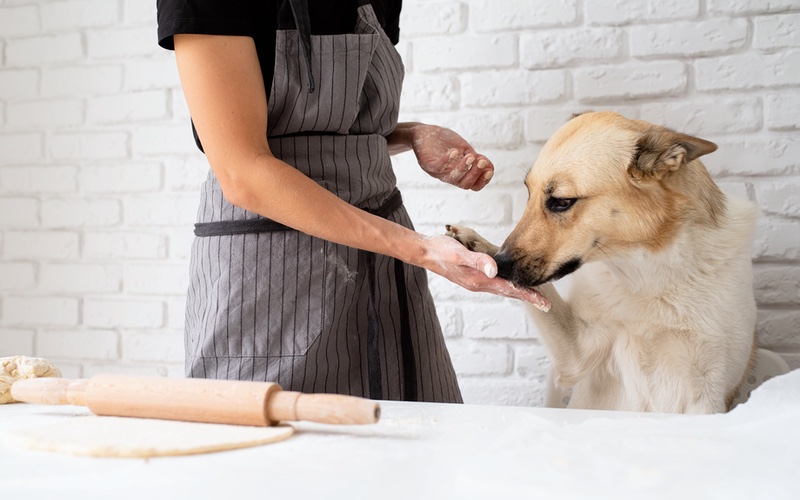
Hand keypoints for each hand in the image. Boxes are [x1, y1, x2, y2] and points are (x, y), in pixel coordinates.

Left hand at [410, 124, 494, 190]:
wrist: (423, 132)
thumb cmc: (445, 141)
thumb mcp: (465, 149)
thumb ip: (476, 158)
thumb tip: (490, 167)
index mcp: (459, 174)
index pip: (473, 185)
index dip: (483, 181)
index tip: (490, 170)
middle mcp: (449, 176)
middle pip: (465, 185)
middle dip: (475, 174)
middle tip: (482, 162)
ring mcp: (437, 172)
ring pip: (453, 179)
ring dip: (464, 168)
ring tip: (471, 156)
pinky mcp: (427, 164)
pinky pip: (437, 167)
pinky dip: (447, 161)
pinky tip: (454, 152)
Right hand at [420, 235, 550, 310]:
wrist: (425, 253)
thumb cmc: (441, 250)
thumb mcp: (459, 253)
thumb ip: (476, 261)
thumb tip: (493, 270)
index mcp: (479, 280)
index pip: (509, 289)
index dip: (527, 295)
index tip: (543, 303)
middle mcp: (479, 284)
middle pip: (508, 293)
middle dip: (527, 297)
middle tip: (545, 304)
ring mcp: (476, 282)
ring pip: (502, 290)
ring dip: (518, 292)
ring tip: (533, 295)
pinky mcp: (473, 277)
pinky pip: (495, 285)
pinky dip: (507, 286)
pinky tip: (510, 283)